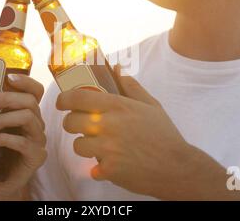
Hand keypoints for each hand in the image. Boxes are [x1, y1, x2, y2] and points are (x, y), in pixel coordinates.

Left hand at [0, 74, 46, 200]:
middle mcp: (36, 123)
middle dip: (5, 98)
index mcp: (26, 112)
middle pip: (30, 101)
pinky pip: (22, 142)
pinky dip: (2, 138)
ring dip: (1, 119)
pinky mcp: (36, 155)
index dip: (26, 81)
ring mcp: (38, 139)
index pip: (35, 91)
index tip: (8, 76)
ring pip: (27, 118)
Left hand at [57, 65, 239, 199]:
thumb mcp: (151, 105)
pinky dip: (98, 167)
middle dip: (73, 123)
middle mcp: (108, 125)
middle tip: (82, 125)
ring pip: (78, 145)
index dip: (64, 99)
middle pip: (71, 122)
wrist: (177, 167)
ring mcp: (107, 149)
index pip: (78, 98)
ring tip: (100, 146)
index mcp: (117, 106)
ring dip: (85, 146)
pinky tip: (112, 163)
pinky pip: (91, 167)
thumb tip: (117, 69)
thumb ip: (131, 87)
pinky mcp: (109, 169)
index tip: (62, 102)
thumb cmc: (164, 134)